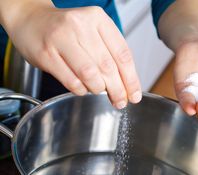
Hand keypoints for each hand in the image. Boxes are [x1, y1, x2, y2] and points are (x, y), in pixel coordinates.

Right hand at [4, 3, 140, 108]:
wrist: (31, 19)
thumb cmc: (66, 29)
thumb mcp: (93, 31)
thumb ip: (110, 52)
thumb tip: (127, 85)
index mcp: (98, 18)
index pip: (122, 54)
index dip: (131, 79)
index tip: (134, 94)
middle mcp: (80, 25)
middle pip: (108, 66)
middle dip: (118, 89)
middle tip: (120, 101)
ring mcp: (61, 39)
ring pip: (90, 74)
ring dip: (99, 89)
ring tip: (101, 92)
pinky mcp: (46, 54)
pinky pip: (71, 81)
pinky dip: (81, 90)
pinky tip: (83, 89)